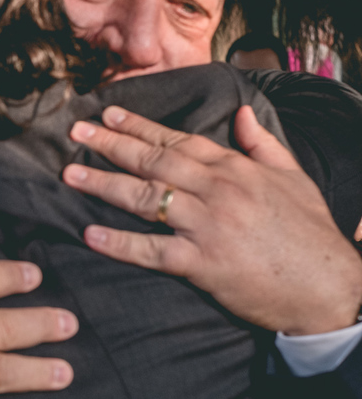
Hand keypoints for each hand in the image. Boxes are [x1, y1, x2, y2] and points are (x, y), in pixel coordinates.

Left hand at [63, 105, 361, 335]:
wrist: (330, 287)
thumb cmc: (311, 234)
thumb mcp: (293, 178)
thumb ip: (263, 144)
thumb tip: (242, 112)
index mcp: (236, 169)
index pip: (178, 140)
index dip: (139, 126)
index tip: (108, 113)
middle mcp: (218, 191)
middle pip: (153, 161)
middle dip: (111, 144)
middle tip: (75, 132)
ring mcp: (208, 226)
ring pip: (146, 198)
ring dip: (104, 185)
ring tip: (69, 175)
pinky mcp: (203, 263)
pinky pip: (153, 250)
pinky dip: (120, 243)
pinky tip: (90, 234)